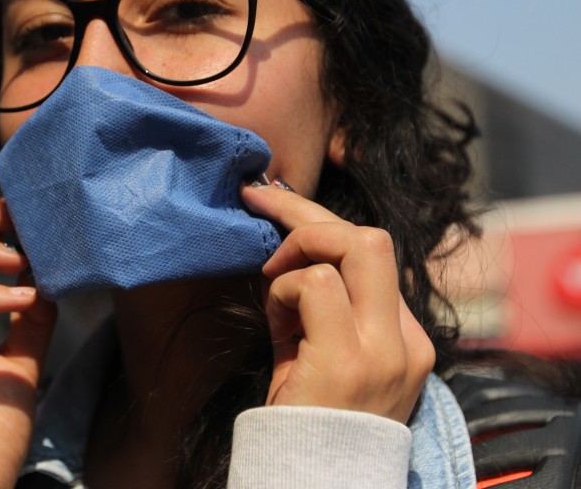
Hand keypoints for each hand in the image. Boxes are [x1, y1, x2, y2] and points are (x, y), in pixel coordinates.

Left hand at [240, 183, 434, 423]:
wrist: (314, 481)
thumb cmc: (308, 419)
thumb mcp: (320, 355)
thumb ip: (319, 306)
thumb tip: (285, 249)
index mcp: (403, 336)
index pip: (371, 253)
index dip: (318, 221)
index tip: (273, 202)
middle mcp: (404, 339)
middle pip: (370, 236)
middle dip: (306, 212)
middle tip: (260, 206)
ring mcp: (383, 350)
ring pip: (350, 244)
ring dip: (293, 254)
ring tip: (272, 291)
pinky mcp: (350, 361)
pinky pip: (314, 284)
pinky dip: (283, 289)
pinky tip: (276, 324)